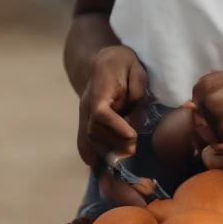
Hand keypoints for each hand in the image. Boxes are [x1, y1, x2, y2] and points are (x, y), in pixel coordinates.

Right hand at [77, 44, 149, 165]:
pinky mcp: (87, 118)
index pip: (101, 114)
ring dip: (107, 149)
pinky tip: (93, 163)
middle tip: (132, 151)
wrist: (107, 59)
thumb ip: (137, 88)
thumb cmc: (125, 63)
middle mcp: (88, 103)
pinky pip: (85, 137)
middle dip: (114, 144)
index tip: (132, 136)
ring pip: (90, 137)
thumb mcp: (137, 69)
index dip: (116, 127)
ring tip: (124, 155)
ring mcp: (85, 112)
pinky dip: (89, 151)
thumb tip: (133, 109)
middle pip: (94, 131)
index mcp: (100, 89)